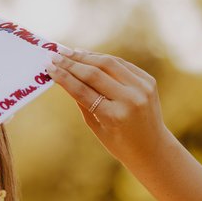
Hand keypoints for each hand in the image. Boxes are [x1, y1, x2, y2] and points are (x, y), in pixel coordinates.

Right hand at [46, 47, 170, 164]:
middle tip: (54, 56)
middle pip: (94, 74)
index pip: (82, 91)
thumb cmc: (118, 142)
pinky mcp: (148, 81)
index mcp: (114, 116)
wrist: (152, 148)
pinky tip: (88, 56)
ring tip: (68, 52)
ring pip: (109, 63)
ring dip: (86, 56)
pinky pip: (121, 64)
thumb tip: (65, 76)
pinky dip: (103, 59)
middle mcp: (130, 99)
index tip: (49, 67)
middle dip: (71, 63)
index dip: (63, 77)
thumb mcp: (96, 127)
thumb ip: (82, 101)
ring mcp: (142, 88)